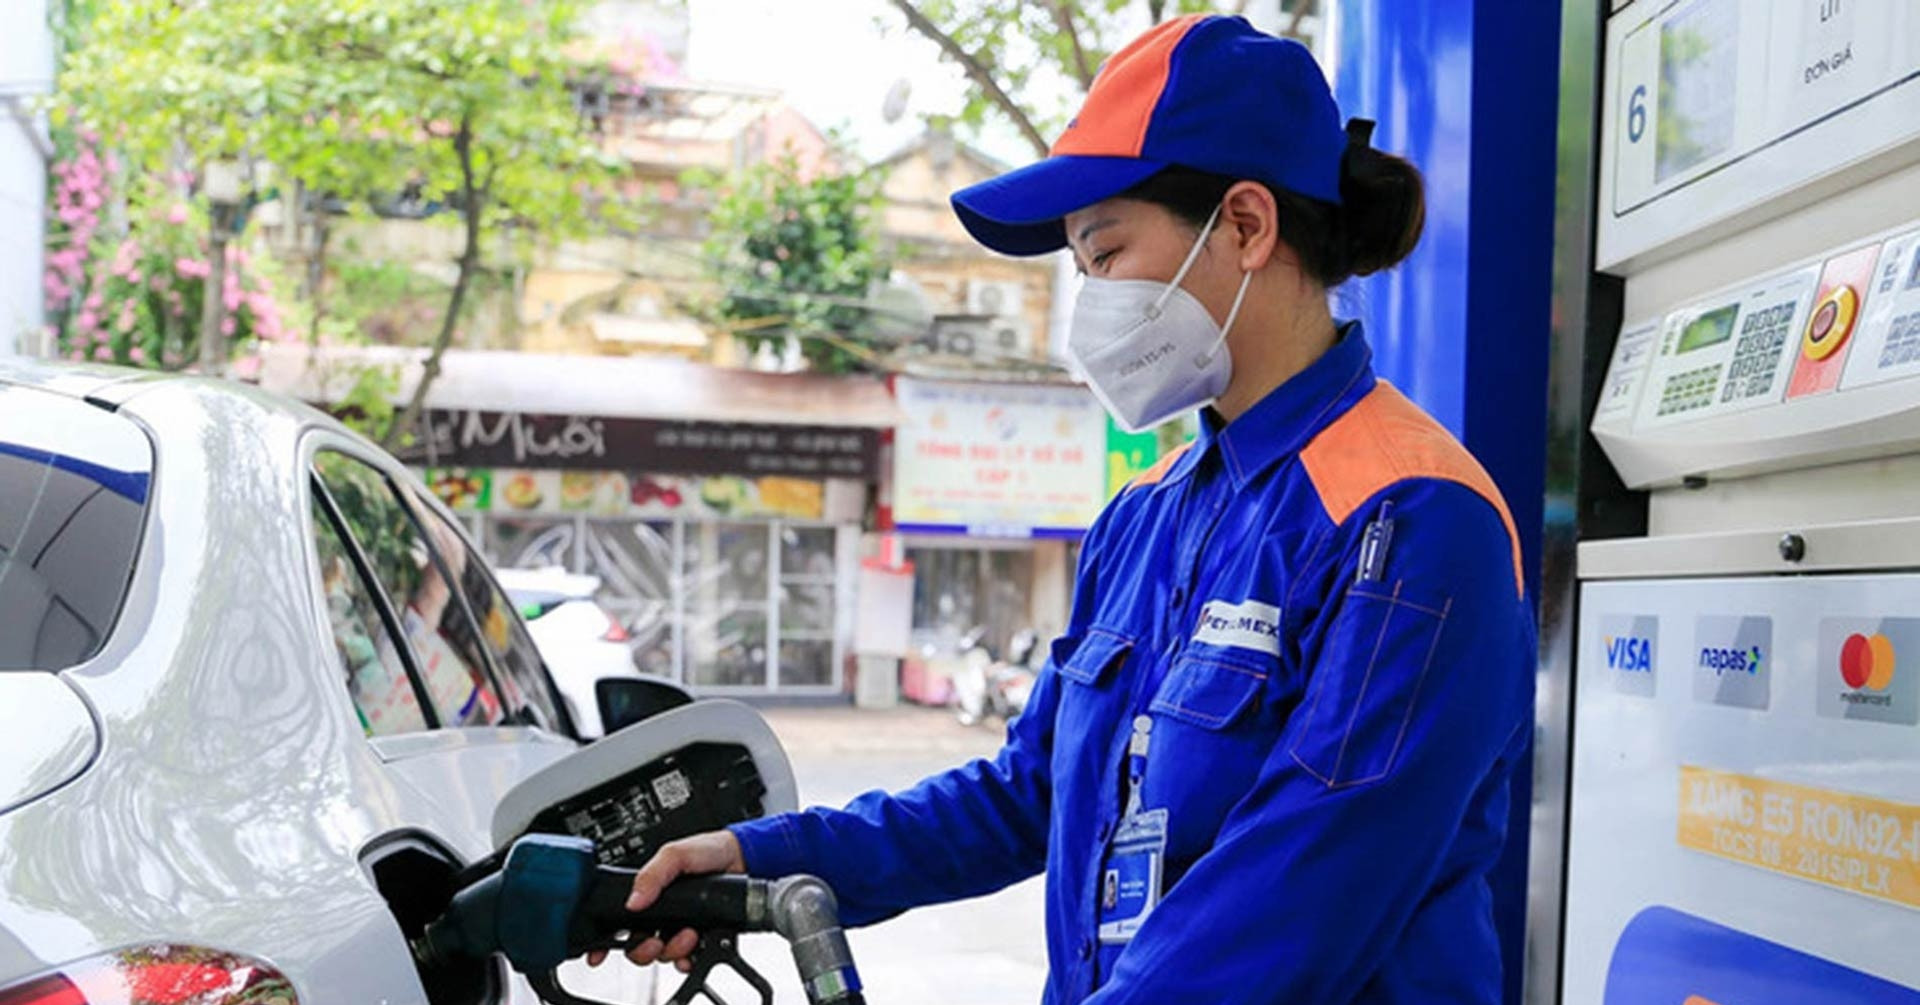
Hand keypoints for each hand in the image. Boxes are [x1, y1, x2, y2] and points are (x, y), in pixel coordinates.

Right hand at [585, 830, 746, 971]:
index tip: (599, 953)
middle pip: (638, 945)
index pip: (619, 921)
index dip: (606, 940)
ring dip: (672, 950)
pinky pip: (687, 958)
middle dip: (643, 949)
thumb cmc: (707, 850)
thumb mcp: (675, 854)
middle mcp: (661, 913)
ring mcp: (679, 926)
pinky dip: (688, 959)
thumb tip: (633, 901)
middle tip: (655, 941)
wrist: (743, 858)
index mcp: (648, 893)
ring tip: (689, 934)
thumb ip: (652, 874)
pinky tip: (694, 950)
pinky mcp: (700, 936)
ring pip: (662, 953)